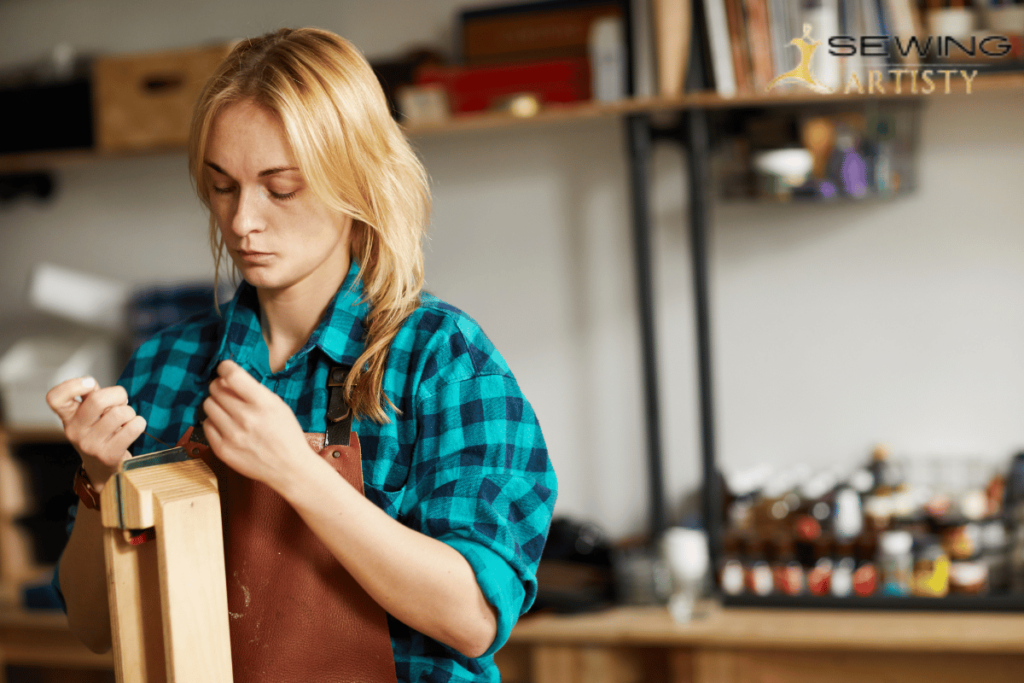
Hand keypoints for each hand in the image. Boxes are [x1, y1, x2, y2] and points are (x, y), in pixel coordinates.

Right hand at [46, 377, 146, 491]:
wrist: (103, 469)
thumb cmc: (100, 433)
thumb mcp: (89, 414)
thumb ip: (90, 396)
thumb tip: (91, 384)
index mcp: (68, 417)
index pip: (55, 398)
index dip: (72, 385)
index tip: (90, 384)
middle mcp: (75, 431)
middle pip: (97, 400)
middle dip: (118, 394)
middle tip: (121, 401)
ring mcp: (91, 444)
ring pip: (119, 413)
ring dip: (130, 412)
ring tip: (126, 419)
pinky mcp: (109, 455)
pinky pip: (132, 428)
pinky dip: (139, 423)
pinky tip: (134, 427)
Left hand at [202, 360, 315, 490]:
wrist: (289, 468)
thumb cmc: (286, 435)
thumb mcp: (278, 406)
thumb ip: (254, 391)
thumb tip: (228, 377)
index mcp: (264, 404)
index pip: (233, 376)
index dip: (225, 367)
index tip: (225, 368)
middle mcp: (246, 418)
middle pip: (216, 389)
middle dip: (220, 386)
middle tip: (227, 392)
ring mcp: (232, 435)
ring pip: (208, 405)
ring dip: (216, 404)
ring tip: (227, 410)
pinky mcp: (223, 450)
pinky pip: (206, 425)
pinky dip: (214, 422)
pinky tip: (226, 426)